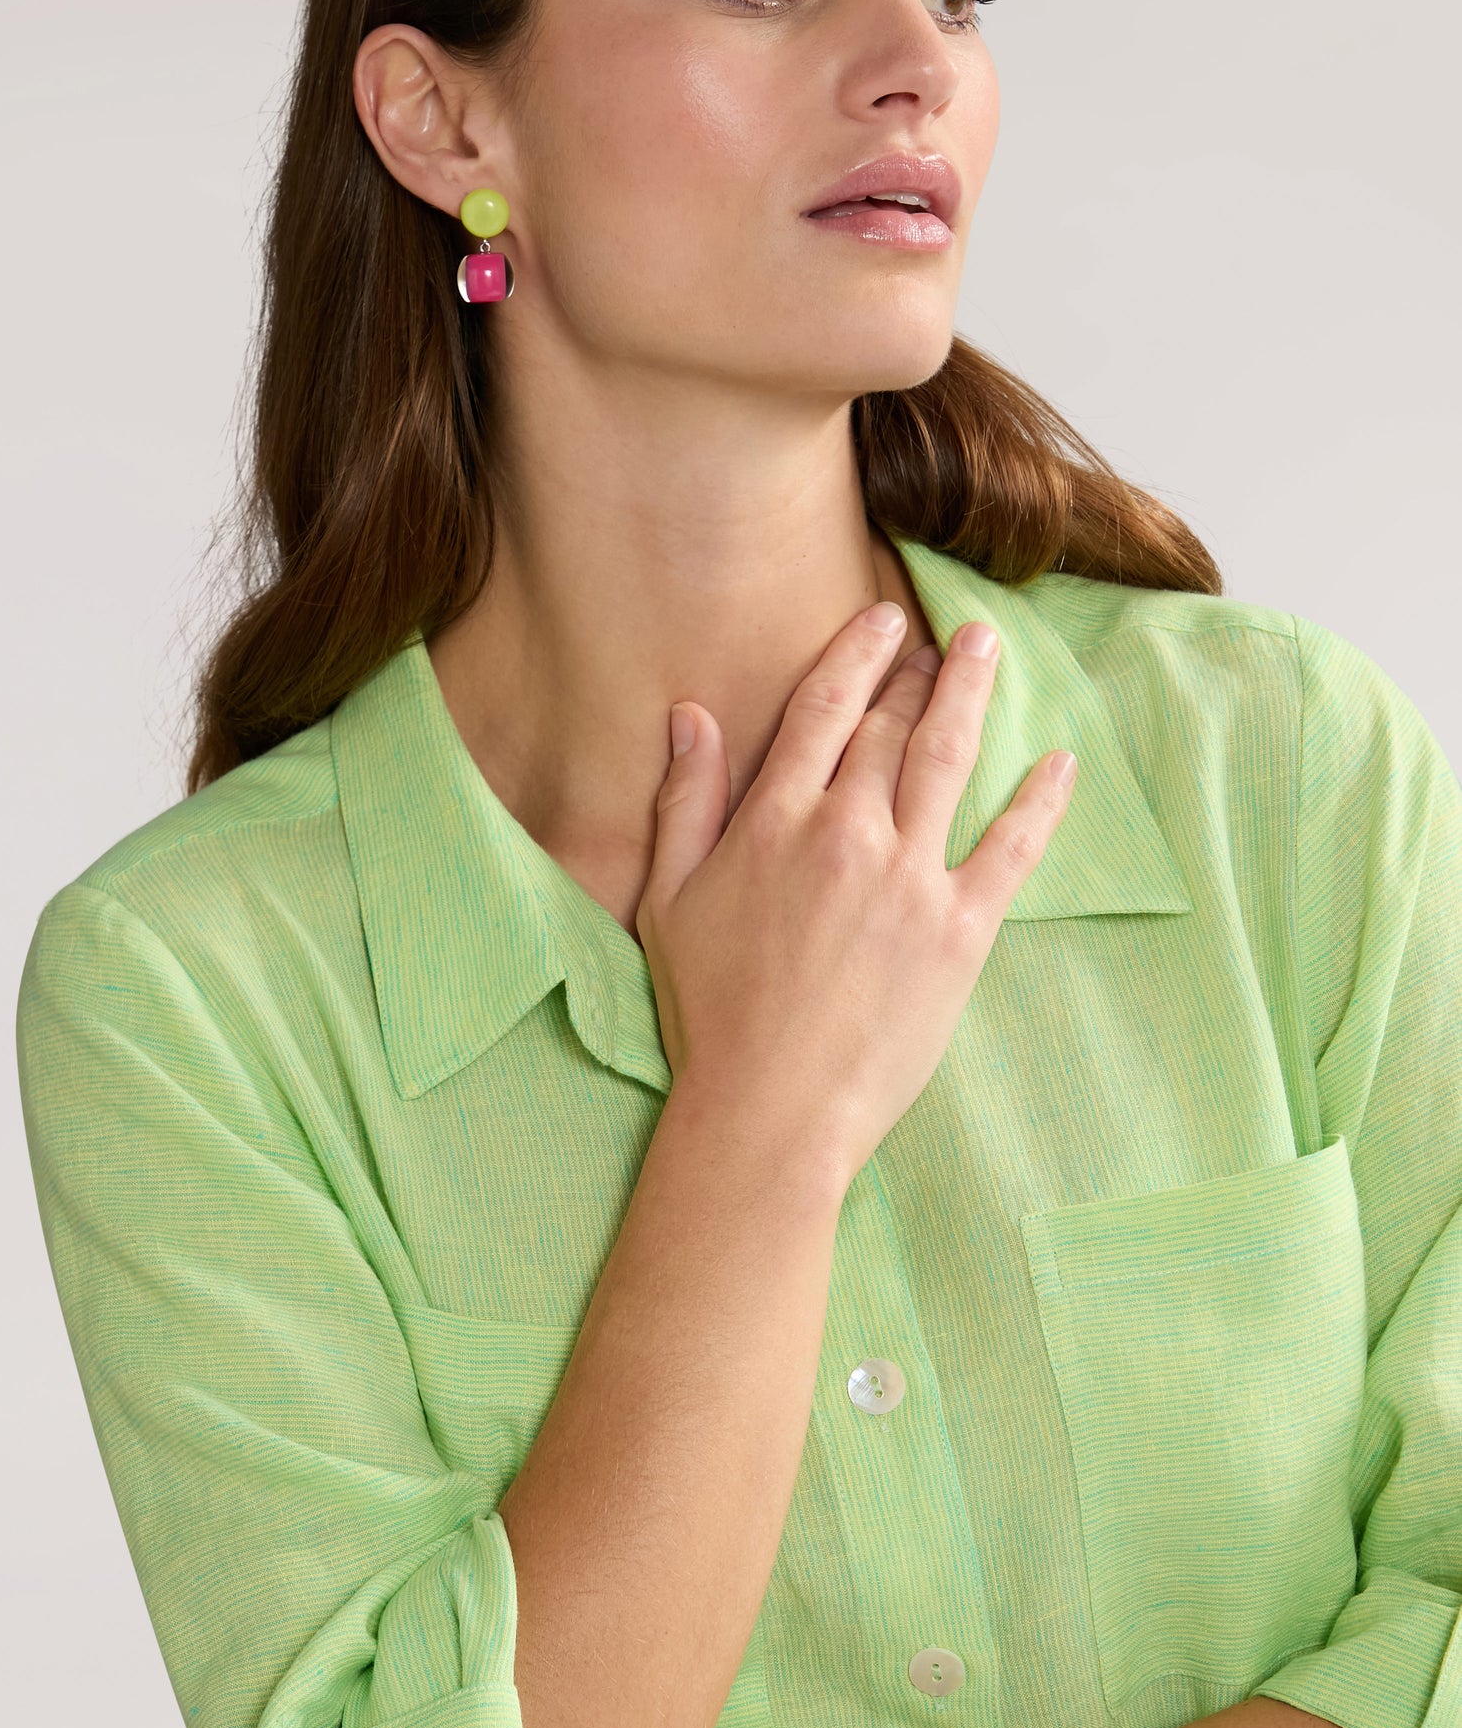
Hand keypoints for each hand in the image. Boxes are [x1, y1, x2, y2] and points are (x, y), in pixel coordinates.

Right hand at [637, 603, 1074, 1187]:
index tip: (883, 619)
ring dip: (972, 695)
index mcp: (775, 821)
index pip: (824, 710)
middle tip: (944, 642)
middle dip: (918, 674)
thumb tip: (690, 717)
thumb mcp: (669, 901)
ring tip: (989, 651)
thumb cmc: (710, 1012)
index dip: (857, 655)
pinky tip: (1060, 762)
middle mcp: (847, 832)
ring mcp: (910, 878)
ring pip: (949, 760)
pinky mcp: (961, 930)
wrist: (771, 1108)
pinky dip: (1040, 800)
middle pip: (890, 728)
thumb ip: (686, 802)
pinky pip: (1013, 847)